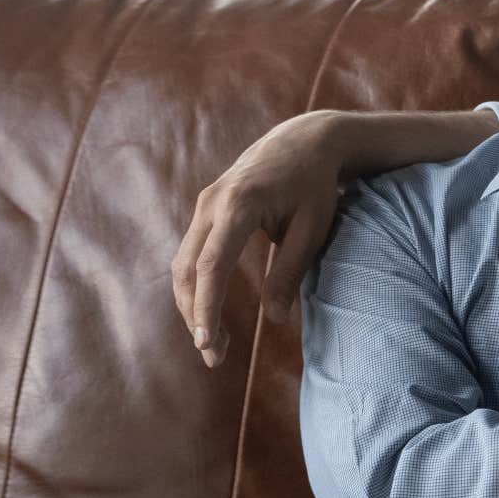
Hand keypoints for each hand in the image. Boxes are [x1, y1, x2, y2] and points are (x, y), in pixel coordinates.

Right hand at [172, 111, 346, 367]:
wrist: (305, 140)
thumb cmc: (316, 185)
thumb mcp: (313, 229)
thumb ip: (291, 272)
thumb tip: (276, 319)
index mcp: (240, 204)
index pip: (212, 265)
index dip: (207, 308)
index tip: (208, 344)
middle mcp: (213, 202)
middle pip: (188, 269)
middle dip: (196, 316)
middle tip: (214, 357)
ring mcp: (204, 203)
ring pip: (183, 264)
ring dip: (193, 306)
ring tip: (215, 345)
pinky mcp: (206, 208)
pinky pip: (191, 254)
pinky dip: (197, 286)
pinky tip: (211, 315)